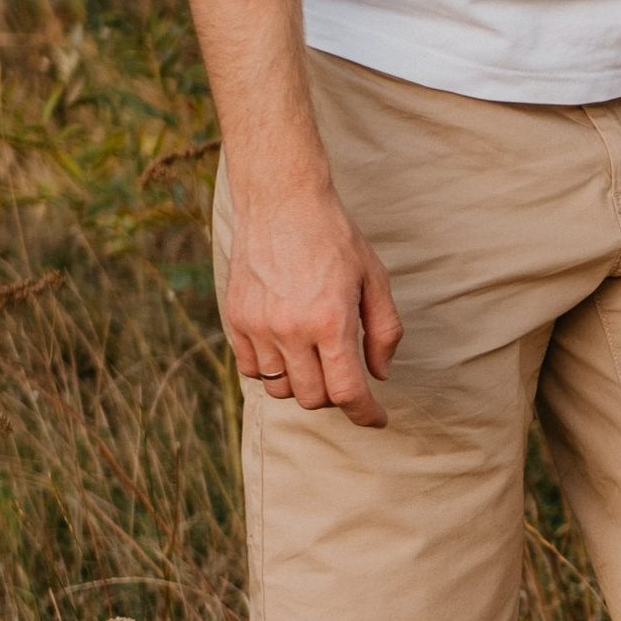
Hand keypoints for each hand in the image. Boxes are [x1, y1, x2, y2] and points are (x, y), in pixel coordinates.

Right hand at [219, 173, 403, 427]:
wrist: (281, 202)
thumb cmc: (335, 239)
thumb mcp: (375, 279)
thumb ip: (384, 331)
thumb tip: (379, 375)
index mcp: (330, 321)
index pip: (347, 393)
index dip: (366, 414)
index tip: (377, 419)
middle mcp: (291, 329)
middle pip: (313, 398)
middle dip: (336, 395)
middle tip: (346, 372)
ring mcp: (258, 326)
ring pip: (281, 390)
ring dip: (303, 384)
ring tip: (316, 356)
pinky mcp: (236, 320)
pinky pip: (252, 371)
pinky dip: (273, 371)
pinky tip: (288, 348)